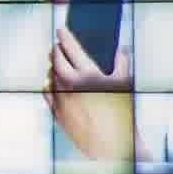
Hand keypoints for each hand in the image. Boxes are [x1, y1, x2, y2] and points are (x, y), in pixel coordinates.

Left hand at [45, 25, 135, 161]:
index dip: (64, 36)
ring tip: (55, 61)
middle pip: (56, 59)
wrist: (113, 144)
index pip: (70, 48)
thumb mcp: (125, 85)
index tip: (60, 29)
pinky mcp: (57, 112)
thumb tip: (122, 48)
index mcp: (88, 74)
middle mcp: (71, 84)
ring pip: (50, 75)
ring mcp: (61, 99)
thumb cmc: (123, 113)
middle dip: (55, 49)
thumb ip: (122, 63)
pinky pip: (47, 92)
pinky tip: (51, 81)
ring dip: (52, 65)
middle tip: (56, 44)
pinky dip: (48, 83)